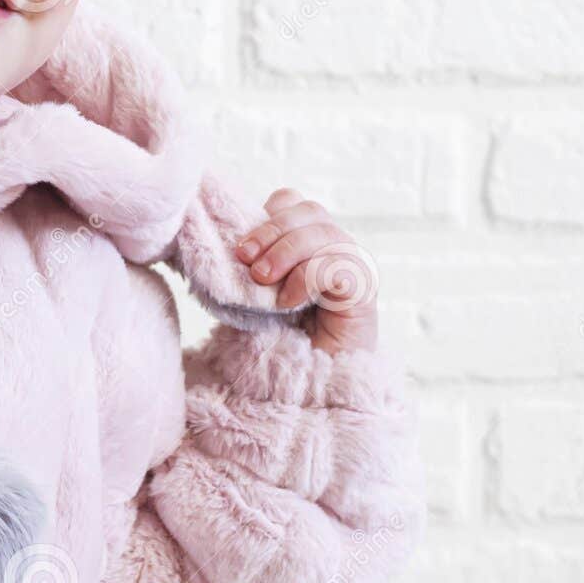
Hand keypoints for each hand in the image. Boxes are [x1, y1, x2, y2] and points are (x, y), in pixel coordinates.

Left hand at [233, 188, 378, 353]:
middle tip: (244, 258)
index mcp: (309, 240)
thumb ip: (250, 264)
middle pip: (308, 210)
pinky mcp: (363, 290)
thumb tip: (220, 240)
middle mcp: (335, 246)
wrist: (310, 380)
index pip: (293, 201)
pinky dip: (304, 278)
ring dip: (284, 252)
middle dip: (270, 230)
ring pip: (322, 233)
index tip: (242, 245)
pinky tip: (287, 302)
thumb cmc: (282, 336)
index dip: (268, 214)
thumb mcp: (257, 291)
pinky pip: (335, 266)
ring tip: (261, 278)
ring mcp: (353, 265)